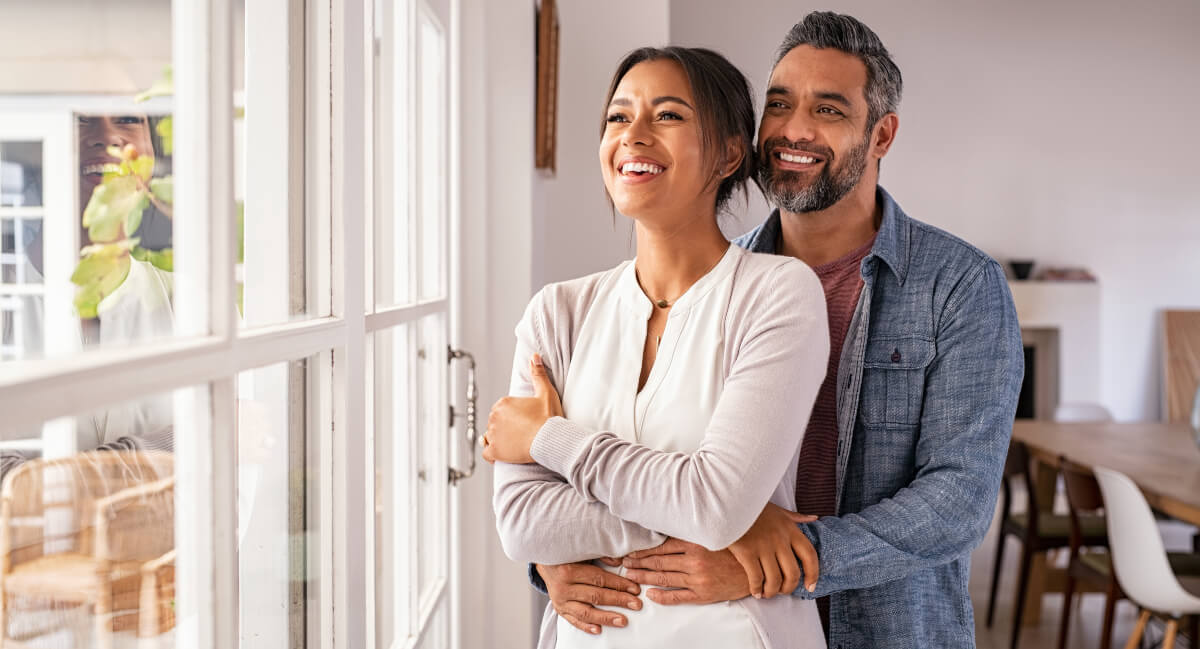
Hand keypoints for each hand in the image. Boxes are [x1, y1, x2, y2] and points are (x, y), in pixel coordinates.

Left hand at [482, 354, 563, 463]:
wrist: (550, 439)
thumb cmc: (549, 417)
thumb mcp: (545, 392)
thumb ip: (538, 374)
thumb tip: (534, 357)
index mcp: (503, 403)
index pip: (502, 410)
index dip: (512, 416)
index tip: (523, 420)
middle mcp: (494, 417)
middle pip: (495, 422)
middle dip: (505, 427)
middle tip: (521, 432)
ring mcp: (493, 435)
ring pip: (490, 437)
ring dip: (498, 439)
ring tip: (514, 443)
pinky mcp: (495, 451)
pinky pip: (487, 453)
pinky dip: (493, 454)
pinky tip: (502, 453)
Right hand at [537, 561, 641, 635]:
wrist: (545, 562)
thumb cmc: (568, 555)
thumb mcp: (582, 551)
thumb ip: (601, 555)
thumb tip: (621, 561)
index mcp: (569, 569)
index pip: (599, 579)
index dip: (619, 584)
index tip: (635, 589)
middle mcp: (563, 587)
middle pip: (595, 595)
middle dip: (618, 600)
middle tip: (636, 604)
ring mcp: (560, 600)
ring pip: (586, 612)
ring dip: (606, 617)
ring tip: (622, 621)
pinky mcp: (559, 609)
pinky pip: (573, 621)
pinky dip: (586, 626)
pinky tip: (599, 630)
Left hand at [620, 538, 751, 604]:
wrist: (757, 569)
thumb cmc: (734, 549)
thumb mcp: (713, 535)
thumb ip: (693, 532)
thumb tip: (669, 527)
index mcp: (696, 544)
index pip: (661, 547)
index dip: (643, 551)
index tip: (630, 552)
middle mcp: (694, 561)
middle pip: (659, 562)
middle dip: (638, 563)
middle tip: (624, 564)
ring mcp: (698, 579)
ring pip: (664, 578)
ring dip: (644, 578)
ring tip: (630, 577)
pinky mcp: (703, 594)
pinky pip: (678, 597)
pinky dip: (662, 597)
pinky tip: (650, 595)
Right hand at [727, 503, 819, 597]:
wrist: (728, 502)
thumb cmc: (753, 506)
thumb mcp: (778, 510)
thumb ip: (795, 517)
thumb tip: (815, 518)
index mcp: (790, 529)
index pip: (810, 555)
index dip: (813, 574)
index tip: (811, 586)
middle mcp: (780, 539)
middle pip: (793, 573)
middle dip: (789, 588)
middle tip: (782, 591)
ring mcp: (763, 546)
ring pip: (775, 580)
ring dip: (772, 592)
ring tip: (766, 593)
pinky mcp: (747, 552)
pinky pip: (756, 578)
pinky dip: (756, 589)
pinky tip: (755, 591)